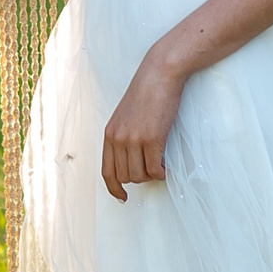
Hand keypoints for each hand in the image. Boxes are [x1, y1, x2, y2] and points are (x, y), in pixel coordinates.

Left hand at [102, 53, 185, 201]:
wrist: (159, 74)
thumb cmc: (146, 92)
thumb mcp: (126, 116)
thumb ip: (124, 136)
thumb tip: (130, 160)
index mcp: (110, 133)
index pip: (107, 171)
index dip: (114, 188)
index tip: (122, 197)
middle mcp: (118, 138)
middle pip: (125, 176)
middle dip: (139, 178)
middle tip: (151, 169)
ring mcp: (134, 139)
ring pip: (140, 175)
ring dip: (151, 175)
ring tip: (159, 164)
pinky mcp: (152, 139)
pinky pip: (155, 169)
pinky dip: (161, 173)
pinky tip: (166, 165)